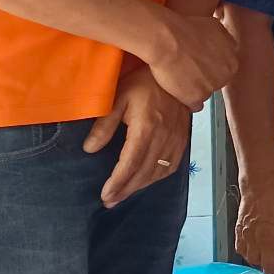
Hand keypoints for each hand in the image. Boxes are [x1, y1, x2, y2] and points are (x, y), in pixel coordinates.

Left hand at [85, 66, 190, 207]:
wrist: (178, 72)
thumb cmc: (143, 82)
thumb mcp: (118, 97)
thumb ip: (104, 124)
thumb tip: (89, 149)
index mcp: (146, 127)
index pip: (130, 163)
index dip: (118, 182)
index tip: (105, 195)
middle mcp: (164, 137)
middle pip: (144, 172)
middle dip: (126, 190)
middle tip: (110, 202)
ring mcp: (177, 139)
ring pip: (159, 172)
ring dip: (141, 186)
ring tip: (123, 194)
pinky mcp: (184, 139)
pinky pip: (172, 166)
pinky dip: (158, 177)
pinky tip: (146, 181)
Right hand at [144, 8, 238, 106]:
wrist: (167, 39)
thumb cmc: (187, 29)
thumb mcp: (215, 27)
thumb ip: (225, 39)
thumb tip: (229, 46)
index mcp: (232, 62)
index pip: (222, 70)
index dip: (208, 66)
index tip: (197, 63)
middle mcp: (226, 76)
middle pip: (215, 83)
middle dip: (203, 78)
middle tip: (186, 69)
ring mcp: (212, 88)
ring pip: (204, 93)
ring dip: (193, 88)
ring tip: (178, 77)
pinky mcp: (196, 97)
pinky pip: (194, 105)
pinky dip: (186, 99)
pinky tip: (177, 91)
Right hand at [234, 173, 273, 273]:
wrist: (262, 184)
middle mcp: (266, 243)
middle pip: (268, 268)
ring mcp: (251, 239)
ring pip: (254, 262)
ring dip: (260, 263)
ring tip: (266, 259)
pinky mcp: (240, 232)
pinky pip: (241, 251)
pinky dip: (247, 254)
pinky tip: (252, 251)